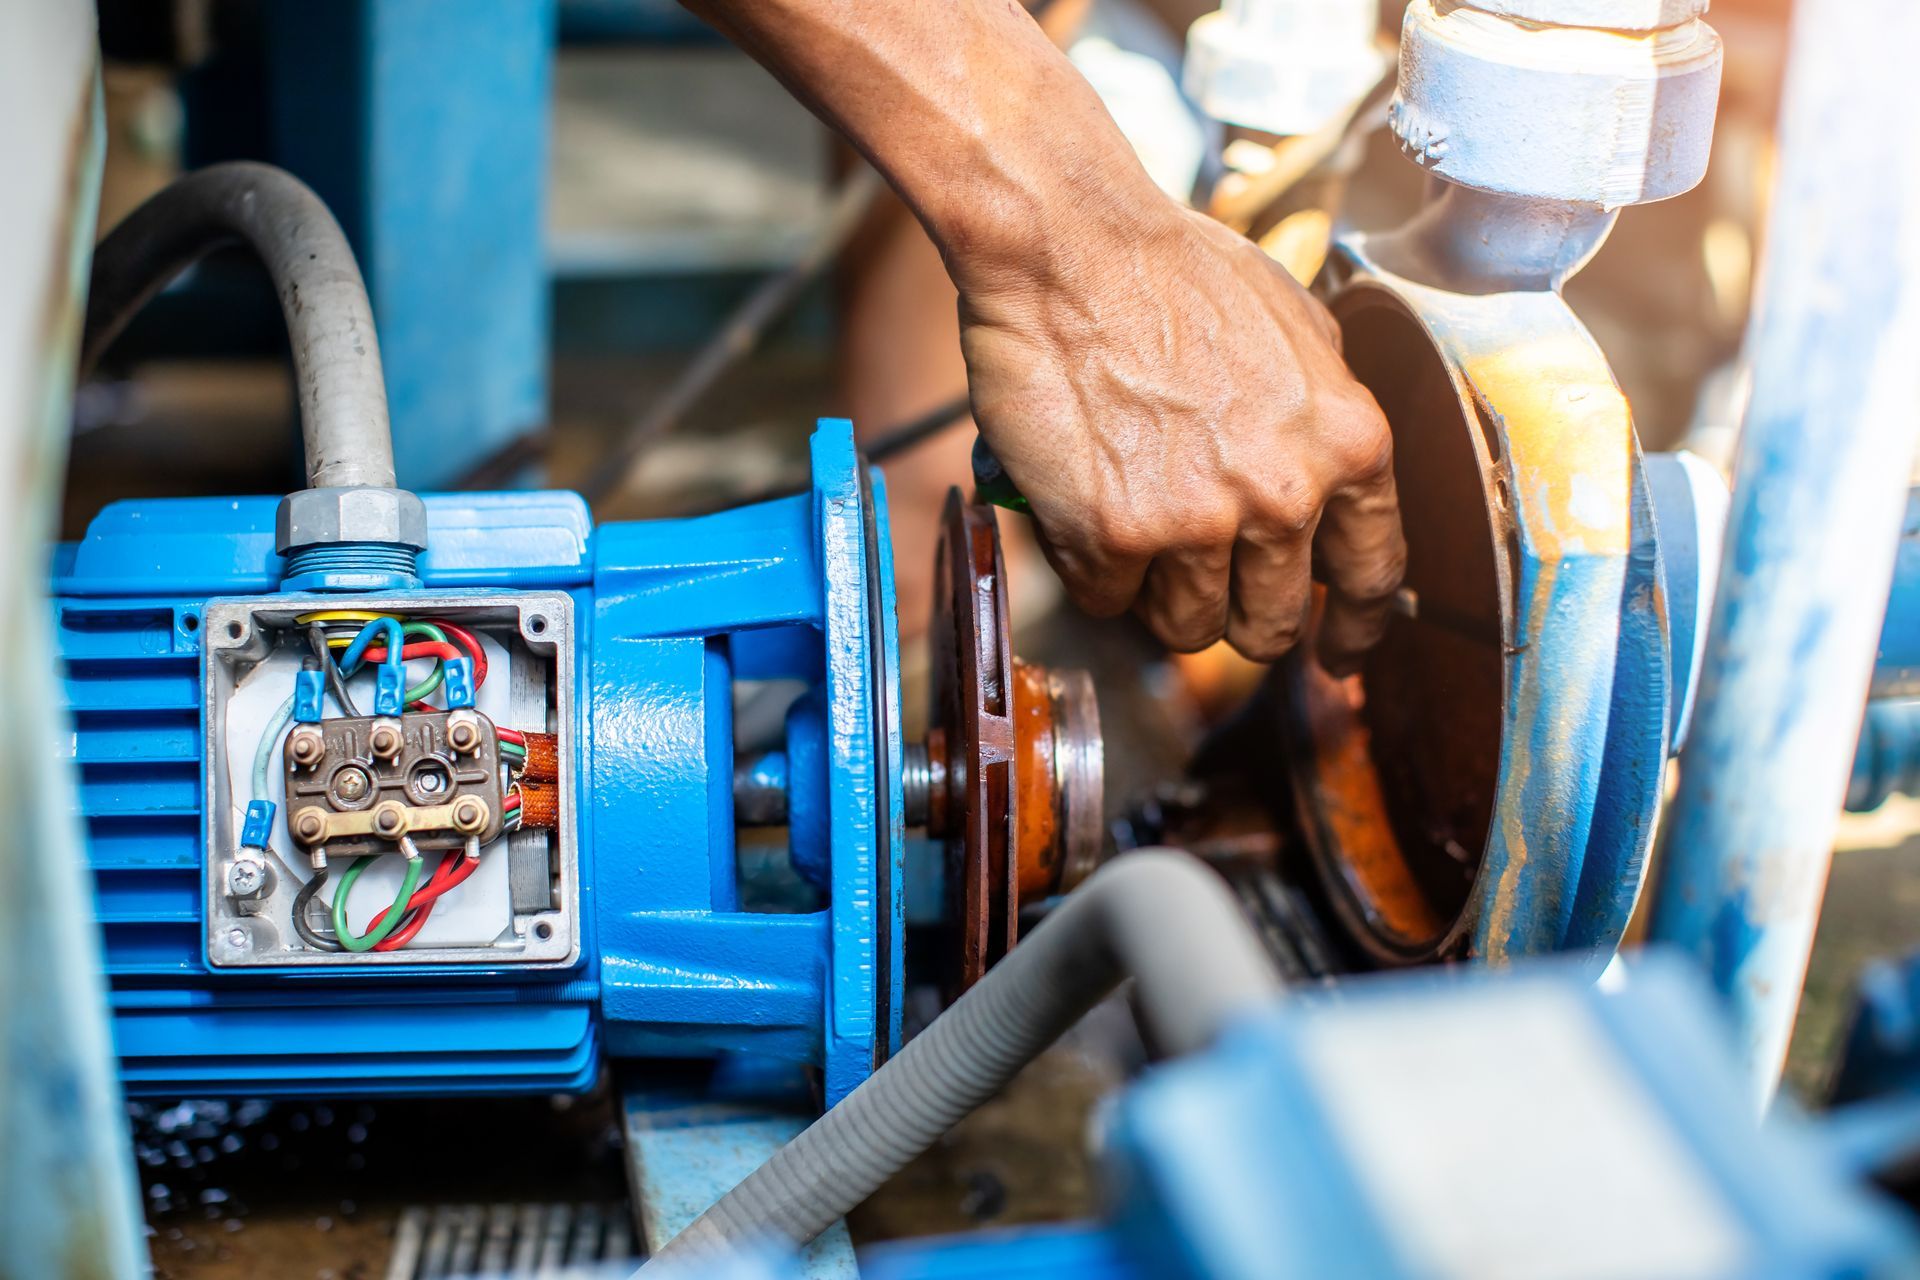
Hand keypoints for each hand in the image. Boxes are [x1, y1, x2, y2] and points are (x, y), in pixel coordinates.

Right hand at [955, 201, 1405, 668]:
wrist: (1069, 245)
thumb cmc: (1173, 270)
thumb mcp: (1299, 331)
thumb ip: (1322, 422)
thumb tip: (1329, 488)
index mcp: (1348, 443)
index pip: (1372, 575)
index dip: (1356, 628)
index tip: (1339, 652)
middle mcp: (1283, 494)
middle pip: (1271, 624)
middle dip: (1238, 618)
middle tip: (1202, 588)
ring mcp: (1197, 522)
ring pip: (1186, 627)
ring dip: (1156, 596)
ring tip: (1133, 532)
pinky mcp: (1114, 535)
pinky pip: (1108, 599)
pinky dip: (1092, 568)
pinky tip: (1083, 510)